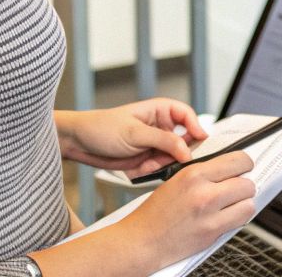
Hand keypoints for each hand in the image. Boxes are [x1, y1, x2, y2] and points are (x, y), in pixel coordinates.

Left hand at [56, 99, 208, 176]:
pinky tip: (138, 169)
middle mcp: (161, 127)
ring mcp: (154, 145)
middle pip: (186, 140)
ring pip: (173, 158)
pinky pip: (160, 169)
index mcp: (160, 111)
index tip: (201, 141)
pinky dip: (152, 171)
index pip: (188, 116)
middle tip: (173, 160)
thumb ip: (164, 141)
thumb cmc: (102, 128)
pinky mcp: (147, 160)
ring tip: (146, 164)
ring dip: (162, 164)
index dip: (197, 128)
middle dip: (179, 152)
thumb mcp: (135, 133)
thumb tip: (187, 150)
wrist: (79, 144)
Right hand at [114, 152, 256, 267]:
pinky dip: (239, 217)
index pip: (237, 160)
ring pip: (249, 202)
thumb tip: (229, 170)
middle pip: (247, 182)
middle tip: (237, 188)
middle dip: (244, 185)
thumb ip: (204, 174)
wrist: (143, 240)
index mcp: (194, 174)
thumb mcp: (177, 180)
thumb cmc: (156, 212)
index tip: (243, 168)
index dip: (244, 164)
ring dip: (244, 202)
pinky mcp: (212, 232)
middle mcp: (204, 192)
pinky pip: (241, 220)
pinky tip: (228, 216)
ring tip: (233, 204)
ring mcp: (210, 214)